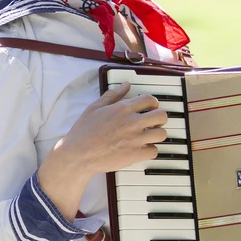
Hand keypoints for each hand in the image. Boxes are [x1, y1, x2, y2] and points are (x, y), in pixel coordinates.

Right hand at [38, 82, 168, 219]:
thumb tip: (126, 85)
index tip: (150, 107)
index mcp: (123, 109)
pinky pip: (154, 151)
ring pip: (161, 134)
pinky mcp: (135, 155)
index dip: (153, 103)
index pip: (150, 99)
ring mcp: (135, 139)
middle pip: (161, 116)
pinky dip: (150, 150)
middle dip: (159, 118)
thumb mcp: (95, 107)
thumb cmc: (84, 131)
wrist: (79, 154)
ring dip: (157, 134)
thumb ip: (113, 95)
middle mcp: (132, 122)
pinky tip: (143, 149)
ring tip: (150, 136)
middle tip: (153, 122)